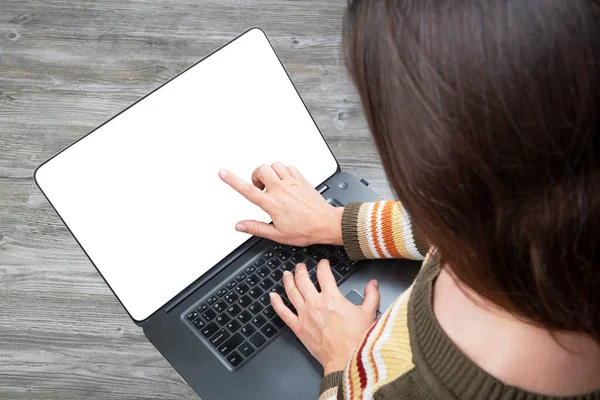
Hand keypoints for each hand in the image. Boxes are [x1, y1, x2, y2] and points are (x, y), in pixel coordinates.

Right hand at [218, 162, 343, 245]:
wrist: (326, 224)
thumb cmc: (305, 230)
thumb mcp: (277, 235)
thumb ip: (256, 228)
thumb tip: (240, 225)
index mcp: (272, 204)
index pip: (248, 190)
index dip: (232, 180)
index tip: (223, 173)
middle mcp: (281, 190)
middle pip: (261, 170)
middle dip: (256, 176)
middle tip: (260, 188)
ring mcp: (292, 183)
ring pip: (274, 165)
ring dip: (269, 172)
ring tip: (272, 185)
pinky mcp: (301, 179)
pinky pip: (288, 167)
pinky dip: (283, 171)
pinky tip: (285, 182)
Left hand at [270, 260, 379, 374]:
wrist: (346, 359)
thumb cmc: (356, 339)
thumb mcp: (369, 313)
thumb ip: (371, 295)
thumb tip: (373, 284)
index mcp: (332, 297)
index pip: (324, 274)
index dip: (323, 265)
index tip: (323, 263)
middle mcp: (315, 303)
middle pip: (303, 280)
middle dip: (301, 270)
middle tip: (301, 266)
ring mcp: (304, 315)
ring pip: (291, 292)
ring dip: (288, 280)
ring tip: (287, 274)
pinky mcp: (298, 327)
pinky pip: (283, 312)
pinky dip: (276, 302)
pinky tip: (273, 296)